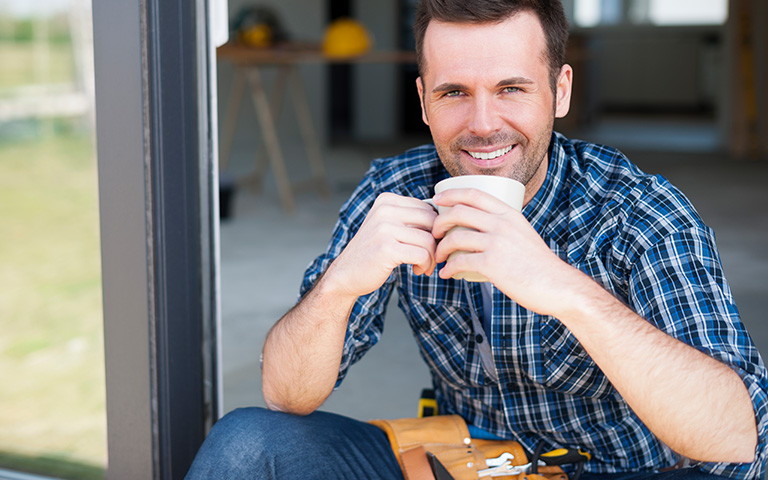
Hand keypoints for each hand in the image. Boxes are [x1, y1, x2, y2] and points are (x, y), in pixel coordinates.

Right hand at [324, 192, 437, 298]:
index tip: (429, 244)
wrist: (345, 275)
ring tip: (424, 266)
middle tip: (431, 257)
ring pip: (429, 240)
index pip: (428, 208)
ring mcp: (384, 228)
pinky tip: (418, 270)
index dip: (435, 228)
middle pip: (432, 222)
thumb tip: (446, 219)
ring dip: (432, 257)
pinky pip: (422, 254)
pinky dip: (426, 265)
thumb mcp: (388, 226)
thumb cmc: (373, 253)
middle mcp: (385, 210)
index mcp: (386, 201)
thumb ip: (410, 218)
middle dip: (437, 242)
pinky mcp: (386, 248)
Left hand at [432, 187, 575, 315]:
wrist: (557, 286)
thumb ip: (504, 227)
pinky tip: (446, 273)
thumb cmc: (538, 265)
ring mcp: (497, 243)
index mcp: (510, 214)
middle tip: (434, 233)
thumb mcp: (523, 234)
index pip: (474, 194)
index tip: (437, 201)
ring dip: (440, 247)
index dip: (451, 194)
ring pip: (455, 237)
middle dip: (439, 221)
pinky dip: (448, 268)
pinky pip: (460, 262)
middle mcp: (502, 224)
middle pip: (459, 212)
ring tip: (438, 256)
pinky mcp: (492, 264)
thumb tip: (481, 228)